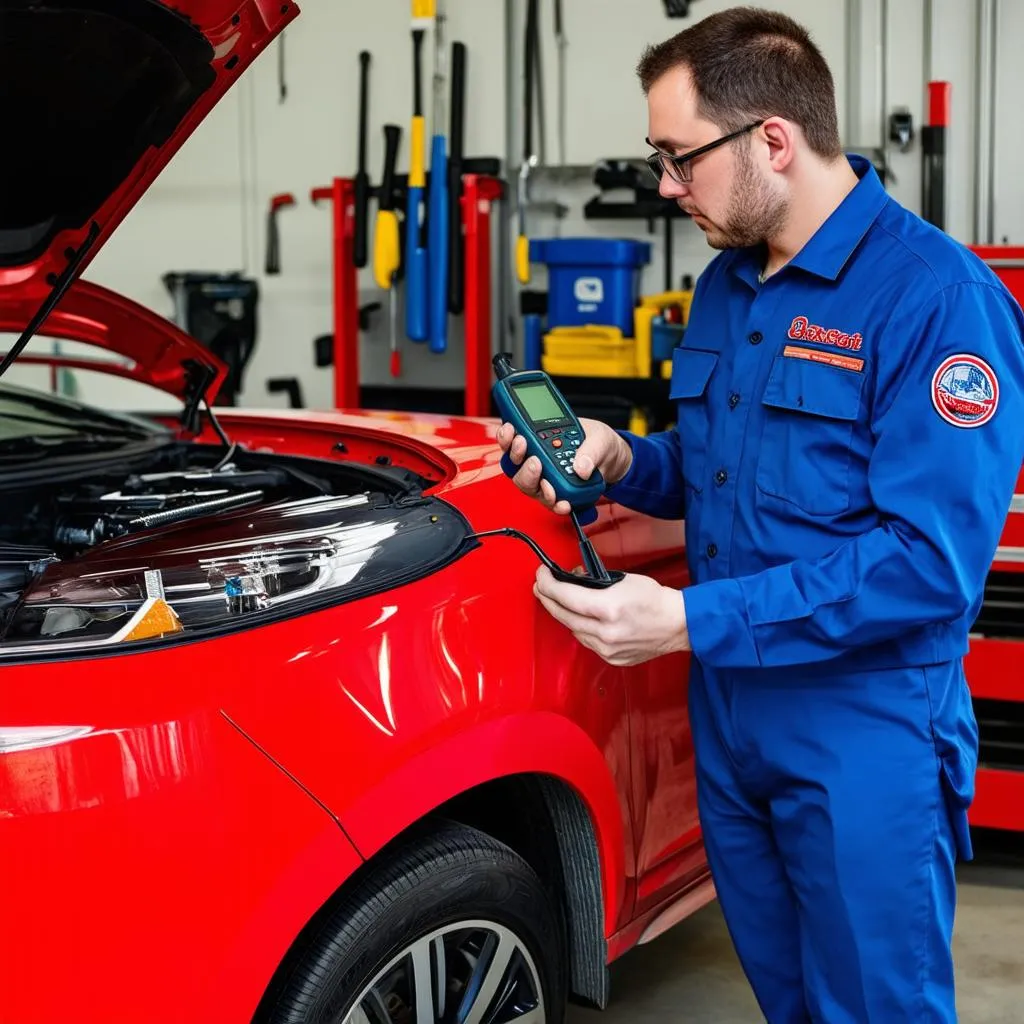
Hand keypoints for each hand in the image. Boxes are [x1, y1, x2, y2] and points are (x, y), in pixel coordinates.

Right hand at [495, 417, 633, 515]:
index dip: (506, 437)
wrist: (613, 460)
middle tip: (534, 459)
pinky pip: (549, 503)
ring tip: (547, 484)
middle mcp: (538, 459)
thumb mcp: (599, 438)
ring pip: (528, 486)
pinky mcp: (557, 495)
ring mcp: (545, 479)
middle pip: (515, 465)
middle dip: (519, 462)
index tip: (511, 432)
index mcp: (541, 438)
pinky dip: (555, 505)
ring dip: (534, 484)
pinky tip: (563, 503)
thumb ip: (591, 449)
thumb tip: (580, 467)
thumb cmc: (599, 443)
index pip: (513, 438)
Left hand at [533, 565, 689, 665]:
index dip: (548, 584)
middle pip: (563, 616)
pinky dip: (581, 629)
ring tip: (562, 600)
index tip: (541, 575)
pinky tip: (582, 619)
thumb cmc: (654, 599)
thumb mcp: (622, 580)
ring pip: (573, 630)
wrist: (677, 624)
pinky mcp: (612, 659)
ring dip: (564, 614)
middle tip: (541, 587)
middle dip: (548, 599)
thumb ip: (593, 583)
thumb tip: (572, 581)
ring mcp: (608, 649)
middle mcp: (605, 632)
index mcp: (608, 608)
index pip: (566, 596)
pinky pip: (587, 642)